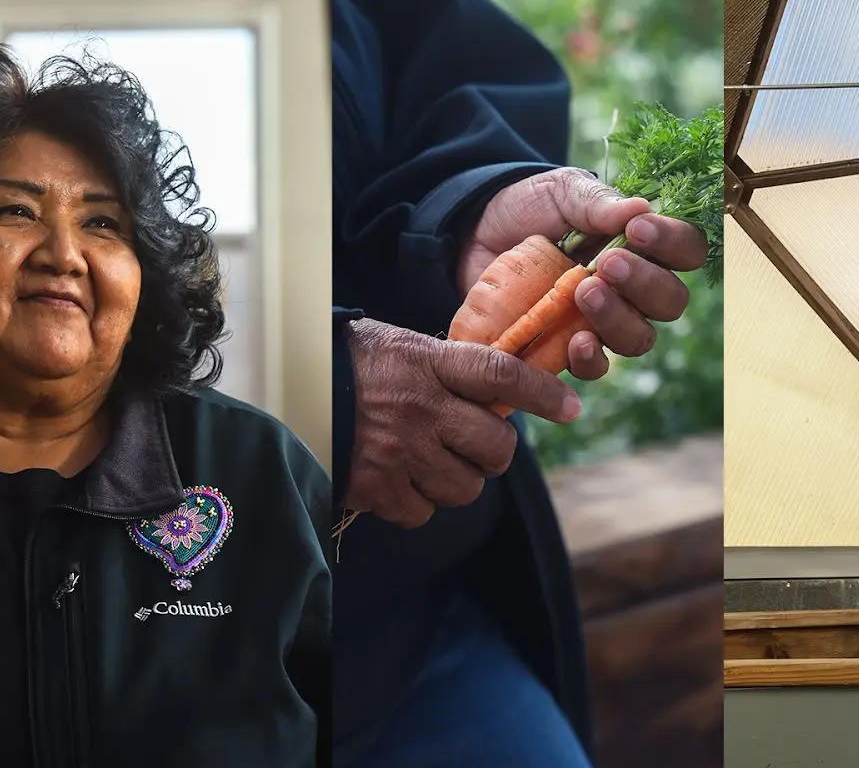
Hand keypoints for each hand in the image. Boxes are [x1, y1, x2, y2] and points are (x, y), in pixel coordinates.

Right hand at [344, 318, 578, 528]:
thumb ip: (451, 368)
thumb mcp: (404, 347)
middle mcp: (420, 408)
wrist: (288, 391)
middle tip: (474, 444)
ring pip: (465, 488)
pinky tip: (398, 478)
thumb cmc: (352, 364)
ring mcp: (399, 452)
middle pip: (495, 448)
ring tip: (430, 461)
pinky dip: (417, 502)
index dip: (542, 394)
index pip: (500, 375)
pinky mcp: (375, 488)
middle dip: (493, 453)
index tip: (570, 408)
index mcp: (428, 363)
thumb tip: (504, 393)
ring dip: (457, 480)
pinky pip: (423, 512)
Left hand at [459, 167, 707, 379]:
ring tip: (584, 293)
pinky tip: (575, 340)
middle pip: (670, 302)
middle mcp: (633, 289)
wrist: (473, 234)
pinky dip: (591, 358)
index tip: (638, 230)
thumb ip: (597, 202)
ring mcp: (603, 321)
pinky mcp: (567, 347)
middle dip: (645, 284)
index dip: (674, 244)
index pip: (686, 250)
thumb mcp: (561, 191)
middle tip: (607, 264)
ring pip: (639, 338)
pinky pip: (596, 367)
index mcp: (643, 245)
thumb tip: (640, 209)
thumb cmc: (528, 207)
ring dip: (618, 319)